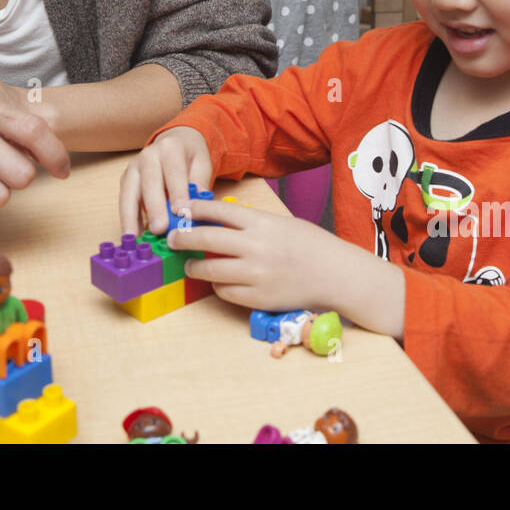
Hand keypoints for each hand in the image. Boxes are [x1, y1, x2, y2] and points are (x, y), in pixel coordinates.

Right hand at [119, 127, 213, 235]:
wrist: (175, 141)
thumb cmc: (189, 156)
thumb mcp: (201, 163)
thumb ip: (200, 182)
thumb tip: (198, 204)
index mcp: (170, 148)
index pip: (174, 171)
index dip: (177, 192)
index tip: (181, 213)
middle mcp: (148, 155)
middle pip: (150, 181)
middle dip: (154, 207)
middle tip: (160, 229)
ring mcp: (134, 167)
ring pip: (129, 191)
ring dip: (130, 216)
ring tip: (134, 237)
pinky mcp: (126, 179)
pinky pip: (124, 200)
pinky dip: (128, 218)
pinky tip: (133, 234)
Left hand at [167, 197, 353, 312]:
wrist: (336, 274)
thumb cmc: (309, 245)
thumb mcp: (280, 223)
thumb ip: (250, 223)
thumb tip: (216, 221)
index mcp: (262, 223)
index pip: (218, 211)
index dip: (194, 210)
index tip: (181, 211)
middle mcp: (256, 247)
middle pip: (206, 239)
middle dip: (183, 238)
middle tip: (173, 238)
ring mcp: (256, 274)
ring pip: (210, 269)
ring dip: (195, 266)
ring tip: (191, 264)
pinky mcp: (258, 298)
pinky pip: (225, 292)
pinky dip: (217, 285)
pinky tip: (219, 281)